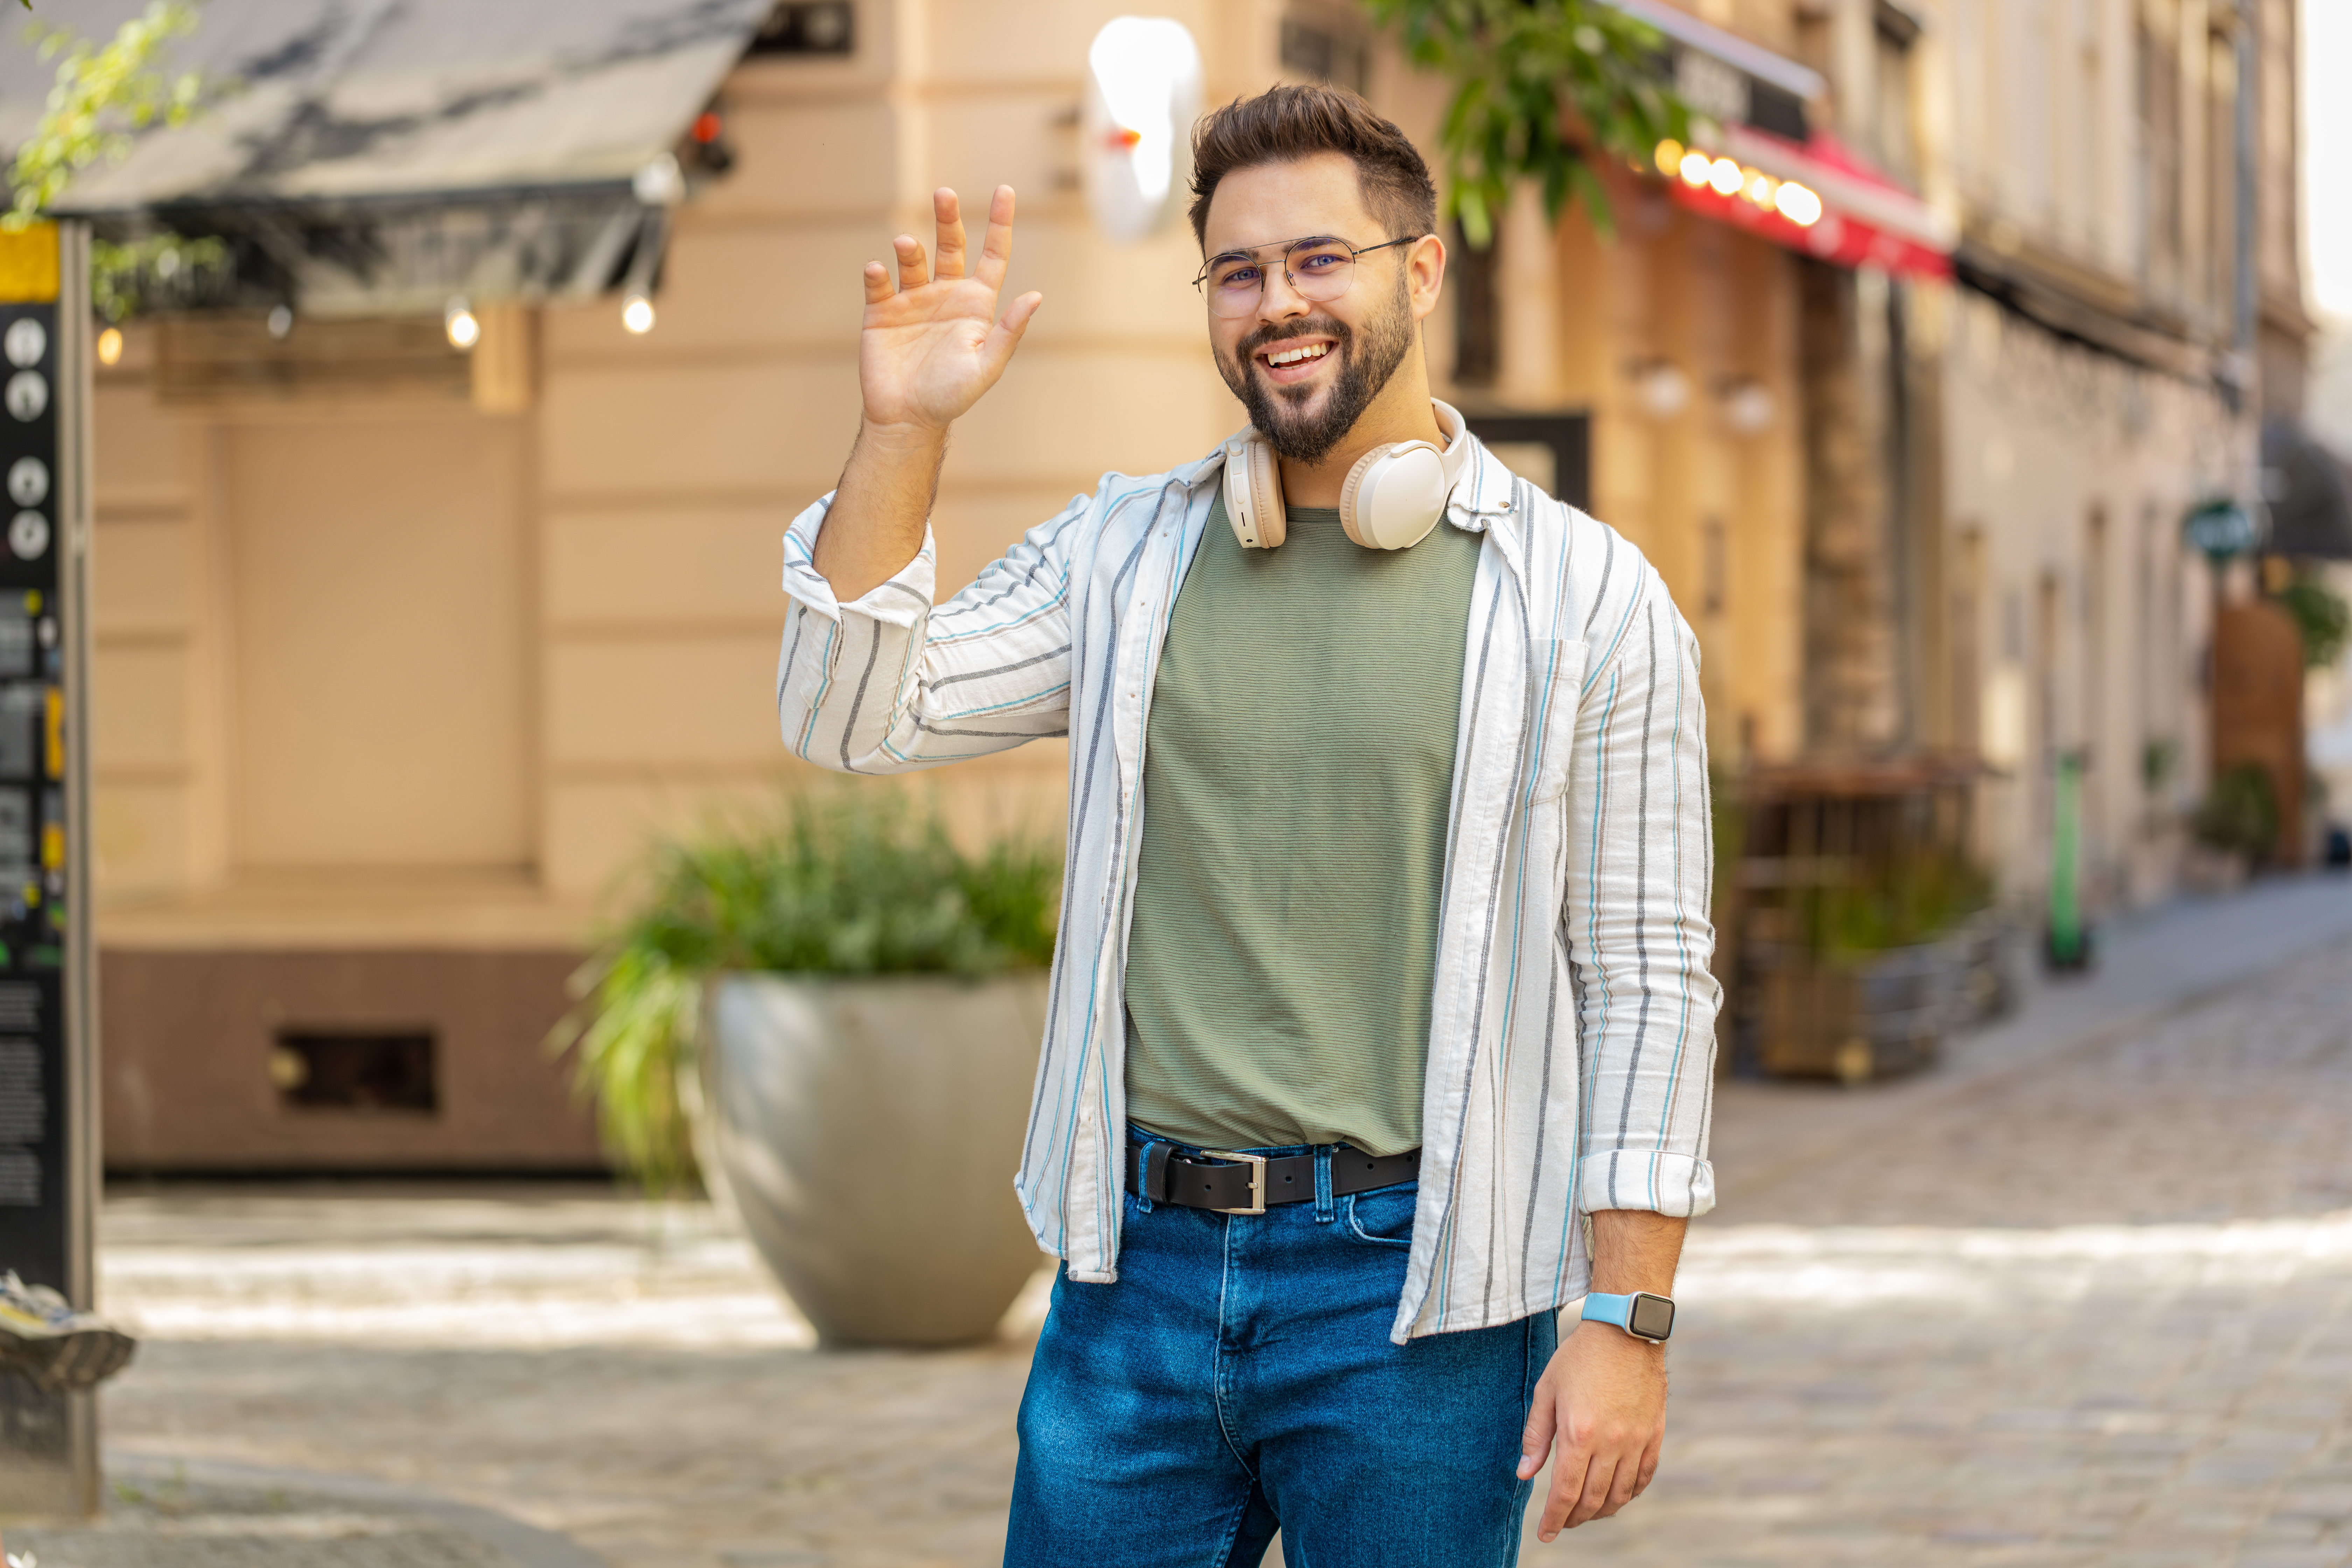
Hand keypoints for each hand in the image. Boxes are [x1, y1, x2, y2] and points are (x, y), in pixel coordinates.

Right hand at [859, 185, 1042, 435]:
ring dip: (909, 248)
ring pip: (913, 259)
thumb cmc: (951, 396)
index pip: (992, 255)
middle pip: (950, 245)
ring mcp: (911, 300)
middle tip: (944, 194)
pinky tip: (876, 270)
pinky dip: (876, 274)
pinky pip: (878, 284)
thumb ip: (1009, 332)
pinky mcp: (880, 312)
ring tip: (905, 244)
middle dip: (948, 218)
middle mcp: (944, 295)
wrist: (907, 418)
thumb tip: (1035, 297)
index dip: (999, 224)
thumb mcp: (986, 366)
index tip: (1003, 190)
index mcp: (975, 304)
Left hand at [1517, 1321, 1666, 1540]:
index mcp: (1579, 1433)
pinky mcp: (1653, 1434)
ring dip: (1602, 1511)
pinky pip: (1644, 1477)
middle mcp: (1610, 1443)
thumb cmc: (1579, 1358)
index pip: (1564, 1493)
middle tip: (1562, 1522)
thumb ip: (1536, 1436)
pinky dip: (1629, 1493)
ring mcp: (1635, 1440)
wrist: (1625, 1332)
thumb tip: (1525, 1474)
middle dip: (1574, 1518)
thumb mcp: (1546, 1390)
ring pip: (1620, 1495)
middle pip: (1593, 1500)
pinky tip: (1616, 1494)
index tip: (1545, 1533)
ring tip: (1587, 1512)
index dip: (1553, 1519)